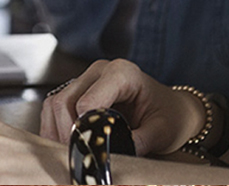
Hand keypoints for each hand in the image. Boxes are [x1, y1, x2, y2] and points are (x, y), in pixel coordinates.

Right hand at [40, 59, 205, 155]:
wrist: (174, 109)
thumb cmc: (170, 116)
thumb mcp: (161, 132)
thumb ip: (137, 142)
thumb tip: (110, 157)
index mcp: (122, 73)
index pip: (87, 101)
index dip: (82, 129)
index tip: (88, 151)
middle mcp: (100, 70)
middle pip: (64, 101)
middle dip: (65, 134)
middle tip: (76, 157)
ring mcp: (87, 79)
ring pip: (54, 103)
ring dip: (56, 131)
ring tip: (71, 153)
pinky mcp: (79, 90)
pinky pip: (54, 107)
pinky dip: (54, 128)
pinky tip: (66, 145)